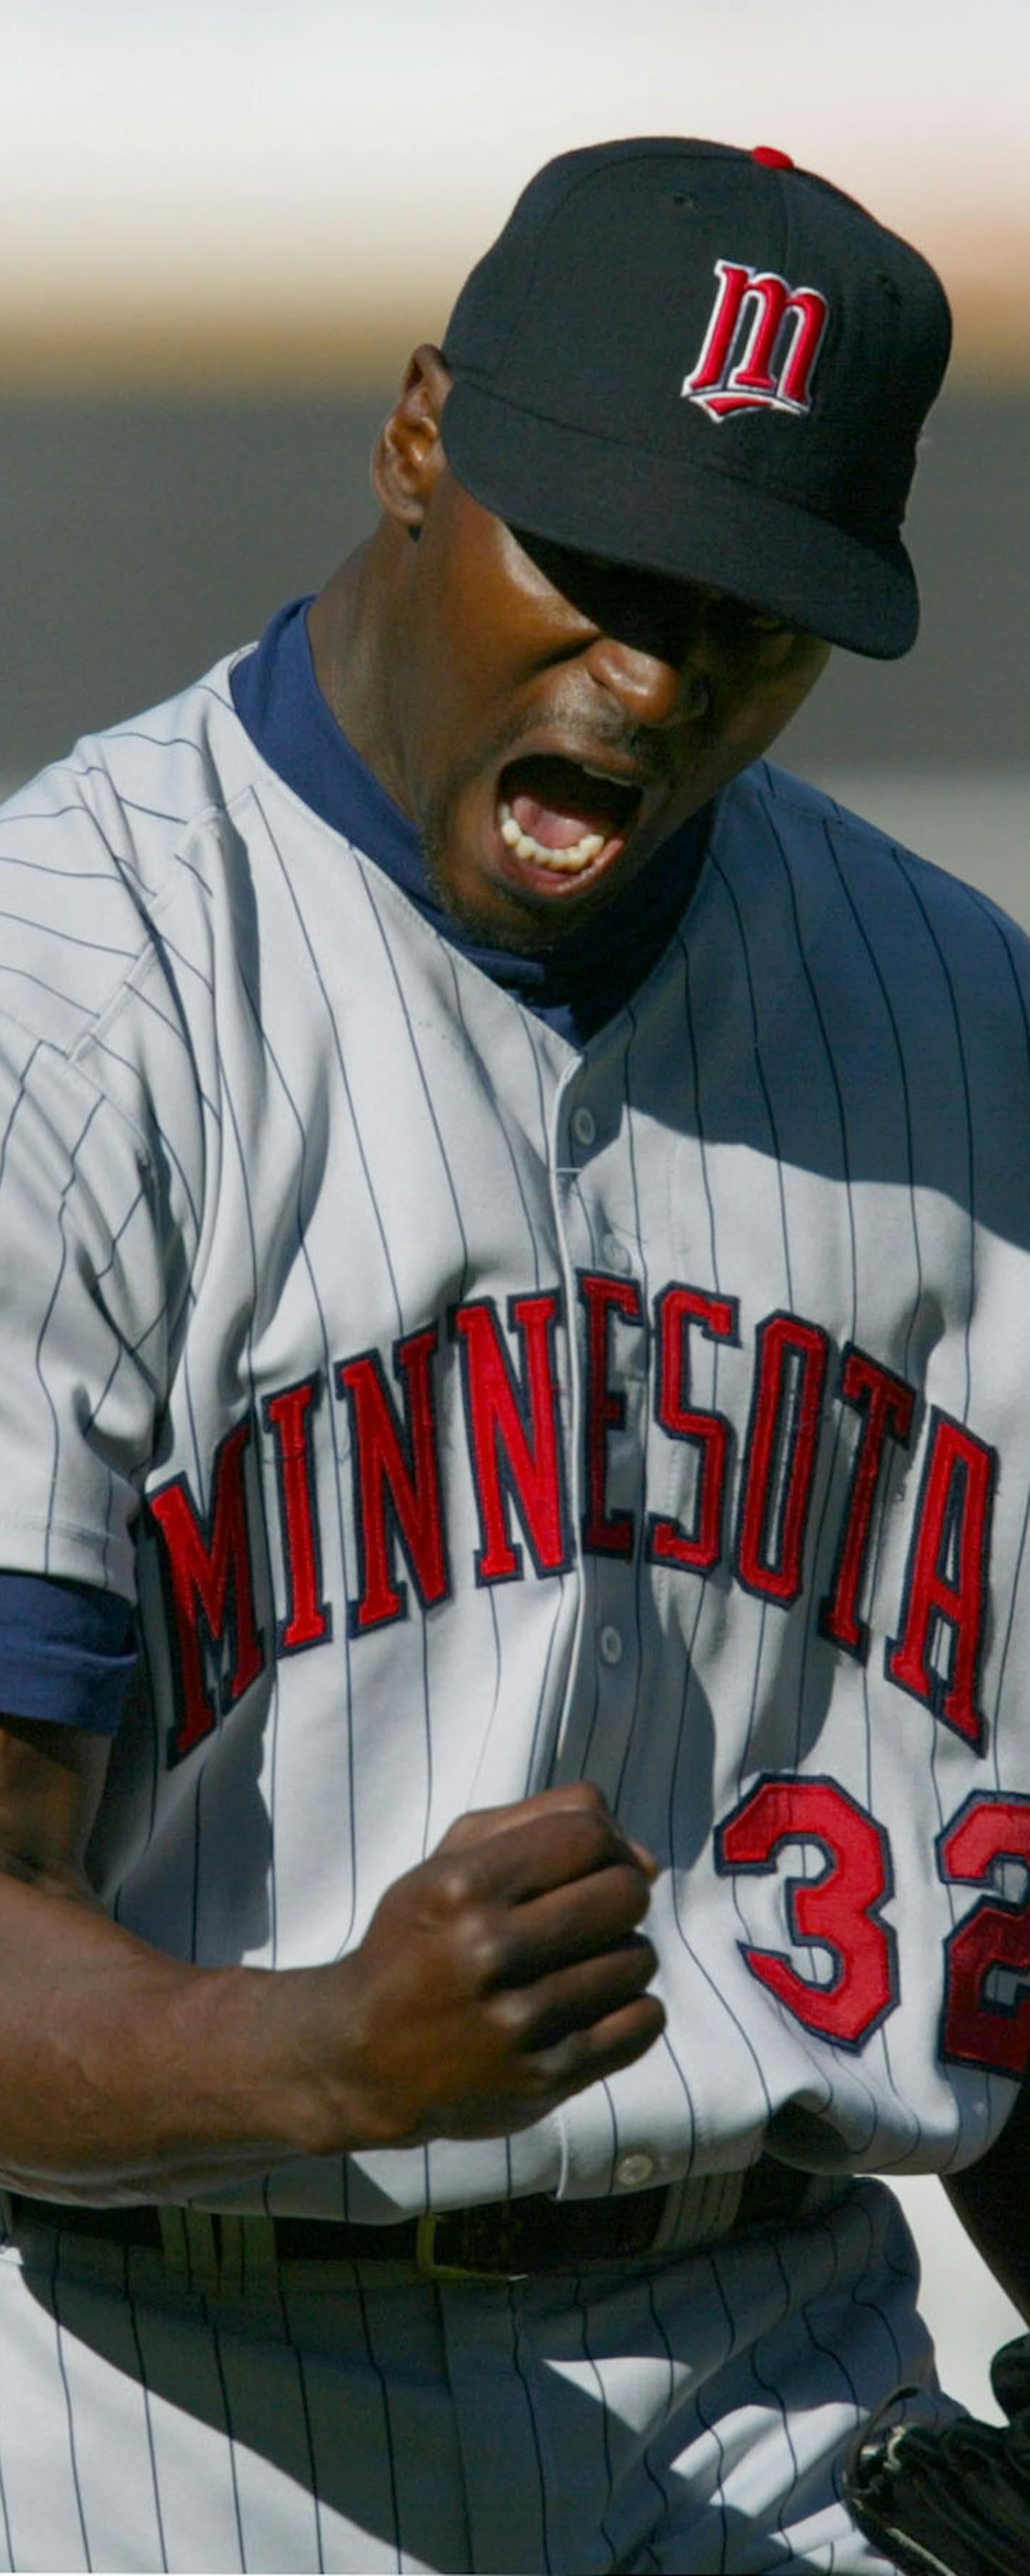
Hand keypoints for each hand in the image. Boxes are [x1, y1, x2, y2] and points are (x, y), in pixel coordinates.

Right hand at [318, 1782, 664, 2147]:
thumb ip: (545, 1823)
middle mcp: (489, 1952)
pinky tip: (589, 2008)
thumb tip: (647, 1859)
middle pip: (626, 1892)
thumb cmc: (419, 1942)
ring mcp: (521, 2021)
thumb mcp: (451, 1861)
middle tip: (584, 1918)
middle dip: (618, 1896)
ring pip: (639, 1958)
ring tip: (576, 1967)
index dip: (606, 1842)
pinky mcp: (548, 2077)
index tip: (584, 1868)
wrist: (362, 2057)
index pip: (591, 1834)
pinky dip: (630, 2010)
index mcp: (463, 1888)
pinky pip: (645, 2021)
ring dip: (620, 1956)